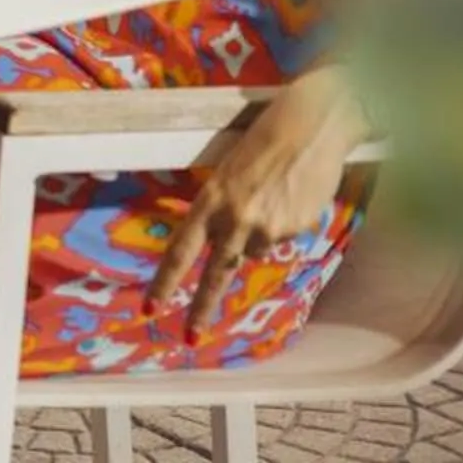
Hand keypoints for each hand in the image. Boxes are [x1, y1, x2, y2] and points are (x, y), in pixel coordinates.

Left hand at [144, 72, 367, 337]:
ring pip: (256, 249)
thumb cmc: (265, 141)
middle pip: (215, 272)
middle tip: (187, 337)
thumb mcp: (230, 174)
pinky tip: (292, 196)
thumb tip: (234, 247)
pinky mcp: (295, 228)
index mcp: (209, 199)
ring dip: (260, 234)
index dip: (165, 281)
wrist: (311, 125)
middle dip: (201, 307)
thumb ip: (224, 209)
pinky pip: (282, 238)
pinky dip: (284, 224)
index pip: (181, 249)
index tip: (151, 308)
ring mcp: (267, 226)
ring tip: (272, 195)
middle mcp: (234, 218)